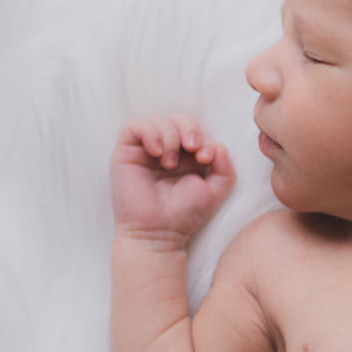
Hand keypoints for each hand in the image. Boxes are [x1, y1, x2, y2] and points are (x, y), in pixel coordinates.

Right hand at [111, 115, 236, 243]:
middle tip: (193, 148)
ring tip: (170, 163)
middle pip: (179, 118)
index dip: (205, 138)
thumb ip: (225, 170)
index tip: (207, 158)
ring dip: (170, 135)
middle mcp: (167, 150)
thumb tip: (221, 145)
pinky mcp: (126, 152)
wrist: (159, 232)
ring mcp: (145, 150)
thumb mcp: (214, 192)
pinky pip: (133, 126)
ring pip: (157, 119)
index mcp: (187, 157)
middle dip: (190, 128)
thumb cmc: (184, 215)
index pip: (197, 132)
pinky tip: (157, 153)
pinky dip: (149, 133)